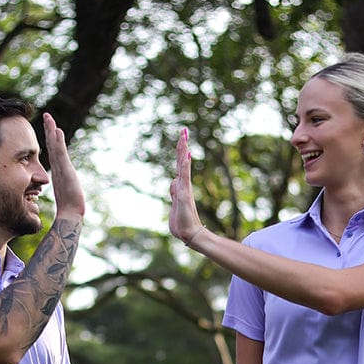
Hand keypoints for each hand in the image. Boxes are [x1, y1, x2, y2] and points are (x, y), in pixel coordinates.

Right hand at [43, 111, 85, 220]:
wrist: (70, 215)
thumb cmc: (69, 208)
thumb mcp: (68, 194)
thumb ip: (66, 190)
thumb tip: (66, 192)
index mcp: (57, 171)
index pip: (53, 151)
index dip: (50, 139)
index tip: (49, 126)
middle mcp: (57, 168)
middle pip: (52, 146)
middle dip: (49, 130)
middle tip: (47, 115)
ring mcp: (60, 169)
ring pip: (54, 147)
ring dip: (51, 132)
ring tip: (49, 118)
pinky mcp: (64, 171)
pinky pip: (59, 154)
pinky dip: (57, 142)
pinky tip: (57, 131)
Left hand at [168, 127, 203, 245]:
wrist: (189, 234)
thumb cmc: (182, 222)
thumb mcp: (174, 203)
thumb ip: (174, 191)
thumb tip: (174, 181)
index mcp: (180, 186)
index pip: (180, 165)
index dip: (181, 151)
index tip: (183, 138)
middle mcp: (183, 184)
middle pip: (182, 160)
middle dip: (182, 145)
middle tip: (184, 130)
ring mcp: (184, 188)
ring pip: (183, 165)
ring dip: (183, 150)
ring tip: (184, 136)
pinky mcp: (184, 193)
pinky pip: (185, 176)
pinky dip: (185, 165)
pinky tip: (187, 155)